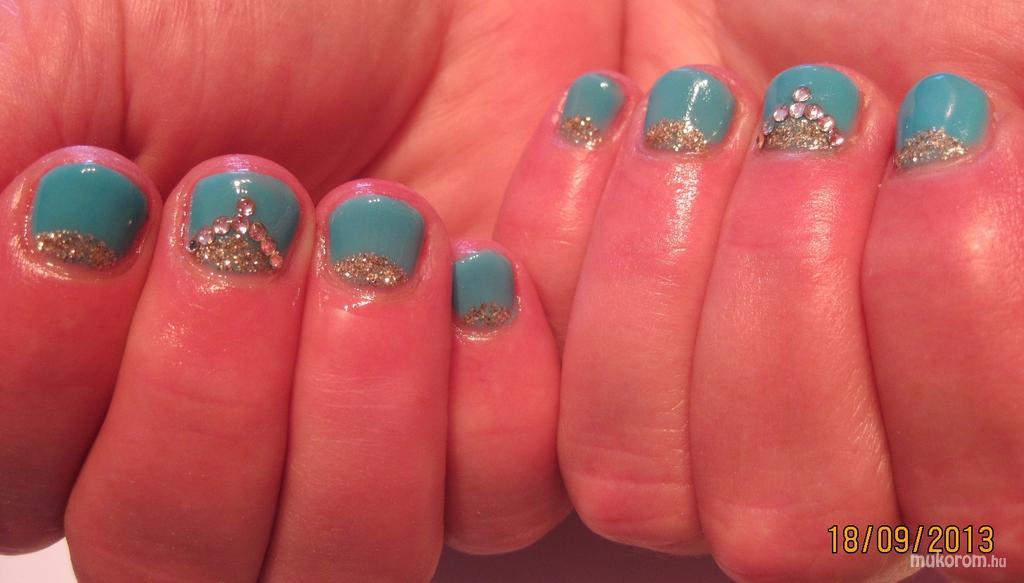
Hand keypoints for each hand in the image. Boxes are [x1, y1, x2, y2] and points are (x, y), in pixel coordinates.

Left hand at [493, 2, 1023, 581]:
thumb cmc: (884, 17)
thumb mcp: (1008, 59)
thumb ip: (1023, 155)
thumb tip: (1009, 198)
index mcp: (962, 432)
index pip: (980, 510)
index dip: (958, 334)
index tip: (945, 127)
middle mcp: (820, 469)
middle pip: (788, 525)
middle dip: (789, 296)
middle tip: (808, 113)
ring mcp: (674, 441)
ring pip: (637, 485)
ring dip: (659, 277)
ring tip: (696, 107)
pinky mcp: (552, 385)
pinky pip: (517, 406)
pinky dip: (561, 242)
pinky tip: (603, 114)